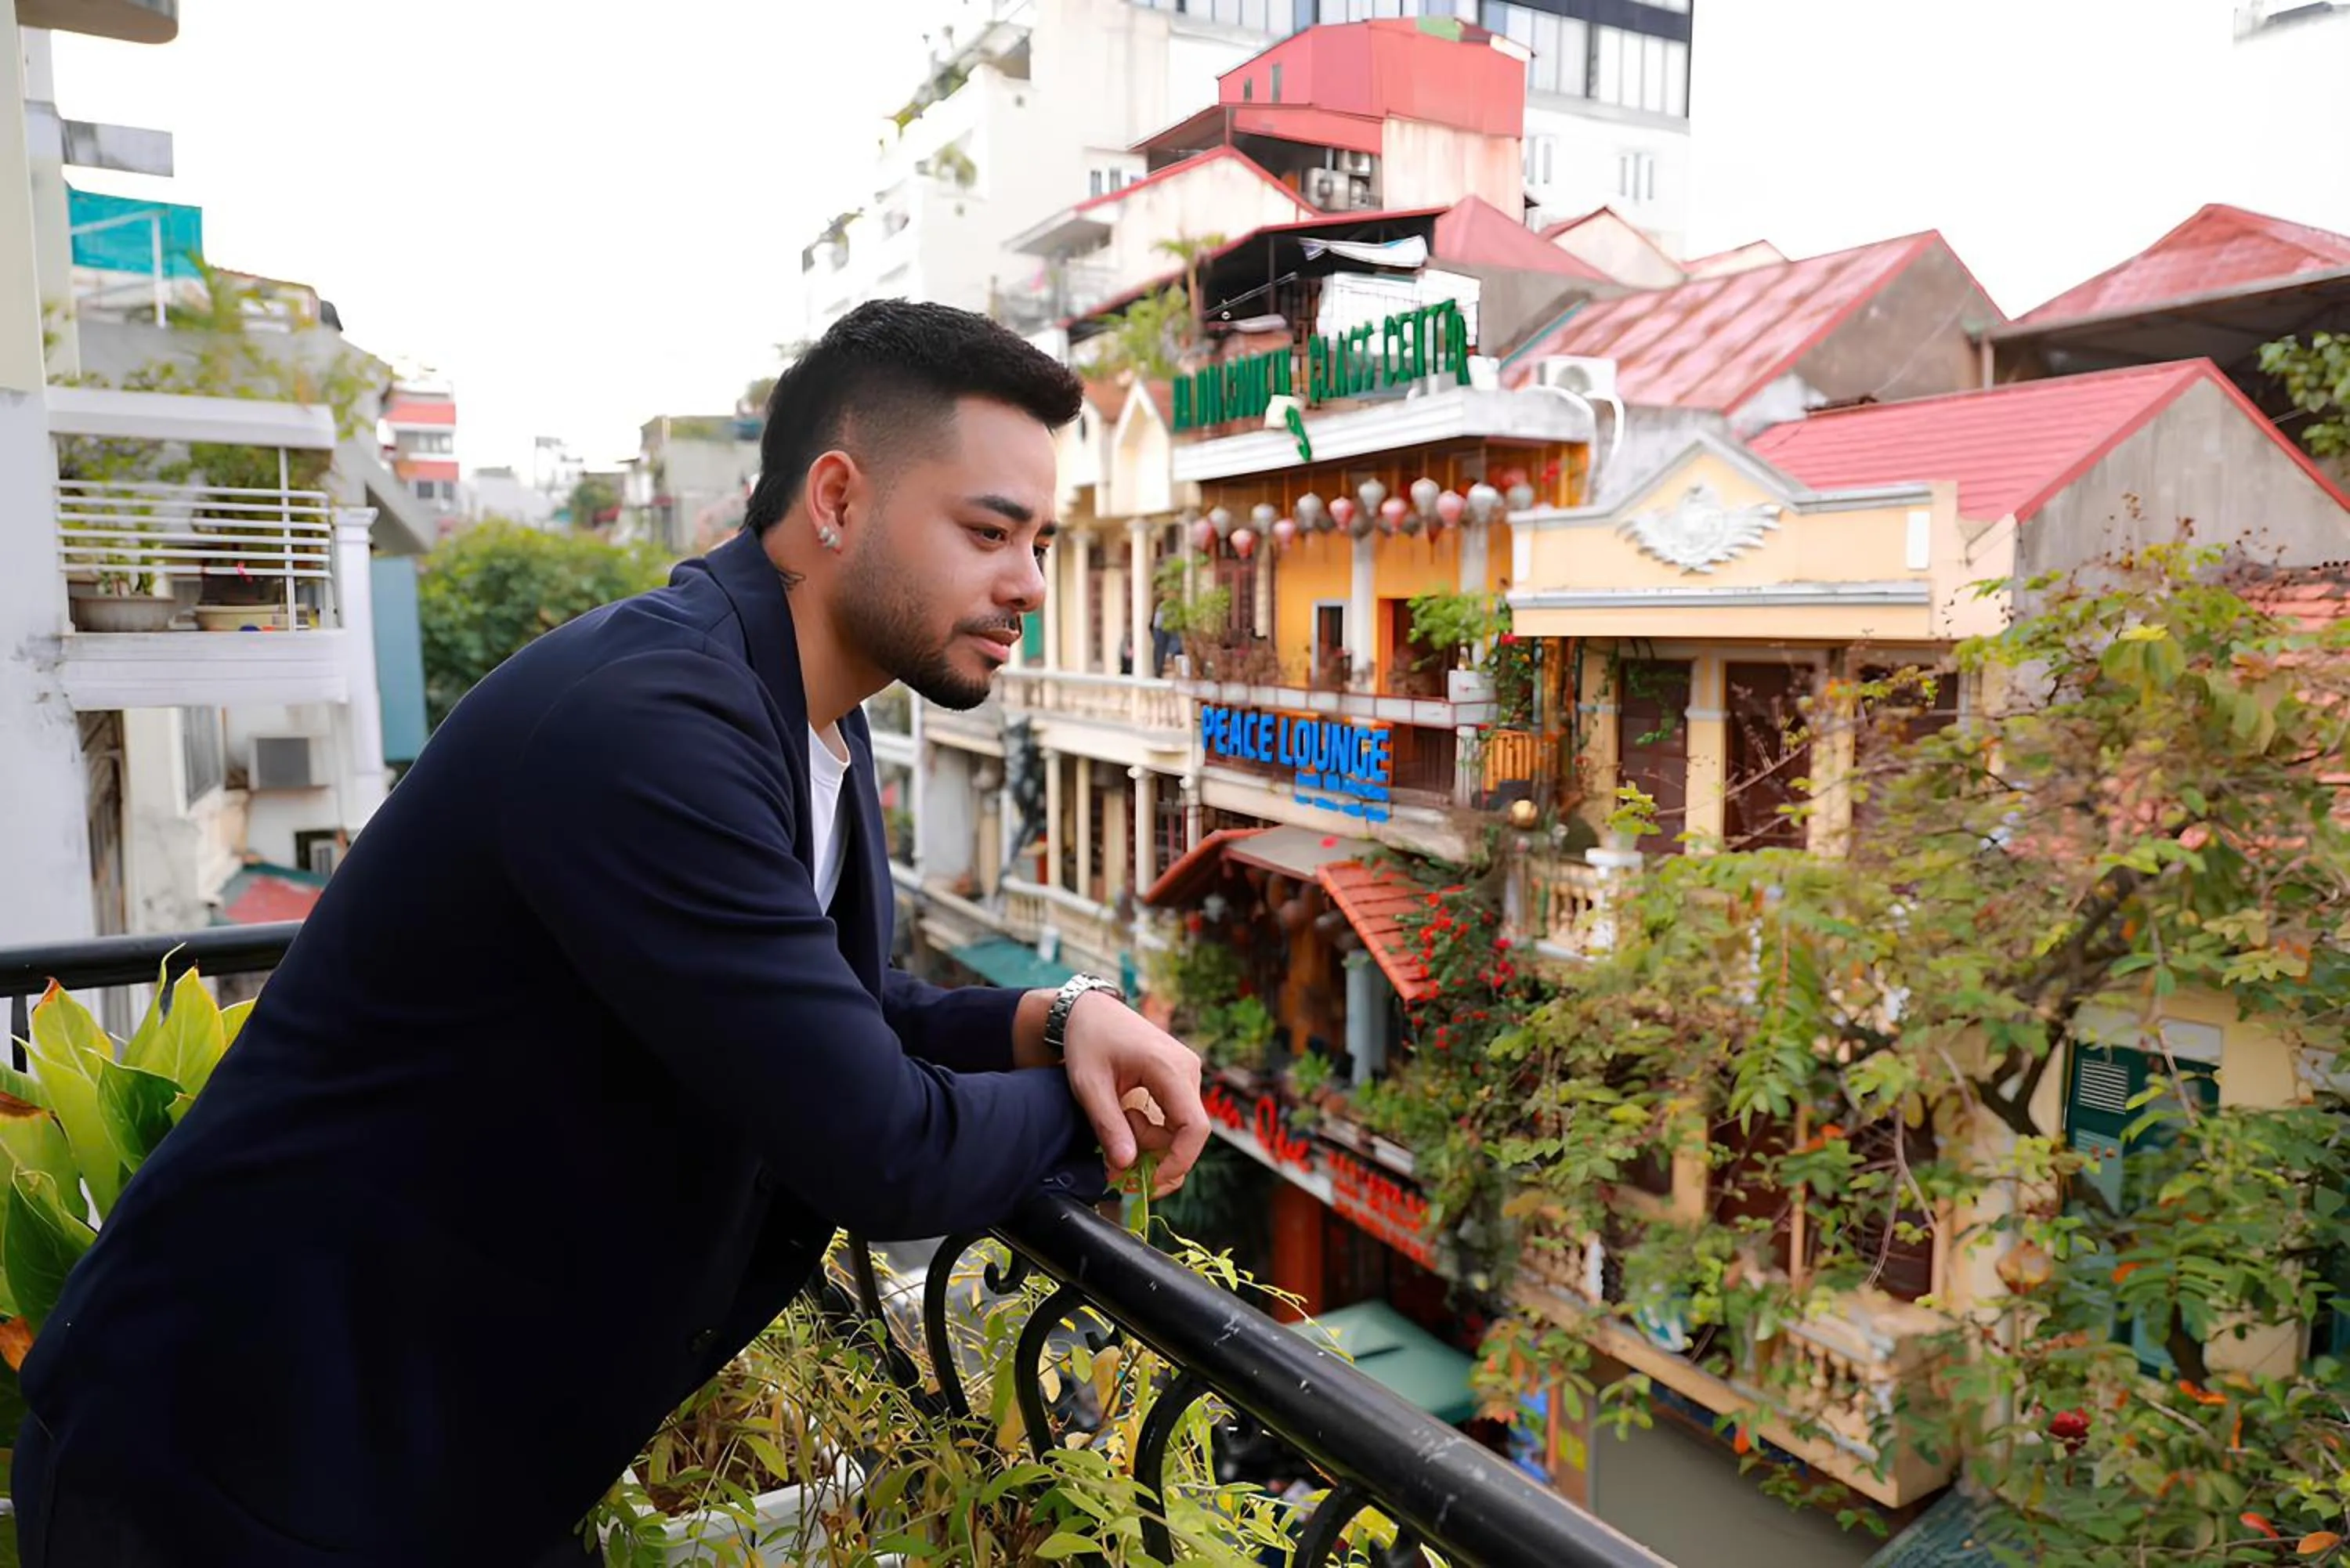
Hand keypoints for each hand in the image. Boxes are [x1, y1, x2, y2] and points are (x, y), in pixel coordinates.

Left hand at [1059, 992, 1208, 1197]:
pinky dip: (1152, 1129)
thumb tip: (1127, 1166)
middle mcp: (1188, 1070)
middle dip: (1154, 1153)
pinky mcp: (1180, 1079)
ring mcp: (1187, 1074)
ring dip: (1149, 1140)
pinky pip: (1175, 1117)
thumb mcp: (1089, 1086)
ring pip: (1180, 1129)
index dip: (1178, 1162)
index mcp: (1170, 1068)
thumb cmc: (1087, 1041)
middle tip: (1115, 1157)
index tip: (1148, 1182)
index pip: (1194, 1128)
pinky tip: (1127, 1116)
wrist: (1089, 1011)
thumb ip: (1109, 1126)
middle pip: (1186, 1133)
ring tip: (1116, 1120)